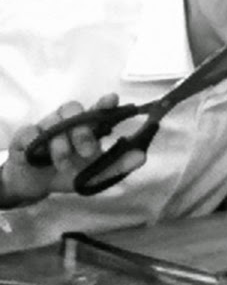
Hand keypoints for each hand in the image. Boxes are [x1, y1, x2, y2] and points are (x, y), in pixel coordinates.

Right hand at [1, 94, 145, 204]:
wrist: (37, 184)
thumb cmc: (70, 172)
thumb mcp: (95, 174)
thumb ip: (118, 165)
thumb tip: (142, 156)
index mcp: (87, 127)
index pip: (97, 109)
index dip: (105, 103)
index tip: (112, 99)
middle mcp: (67, 122)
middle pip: (75, 112)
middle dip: (83, 132)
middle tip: (88, 152)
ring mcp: (46, 126)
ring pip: (53, 122)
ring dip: (61, 144)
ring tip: (64, 163)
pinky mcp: (25, 135)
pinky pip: (30, 131)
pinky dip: (35, 142)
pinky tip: (37, 153)